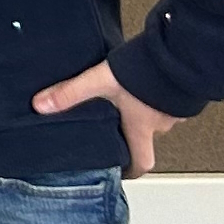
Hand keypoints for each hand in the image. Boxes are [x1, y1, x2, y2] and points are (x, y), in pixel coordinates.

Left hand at [32, 59, 183, 173]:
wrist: (178, 52)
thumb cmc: (146, 70)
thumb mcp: (100, 82)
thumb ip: (70, 93)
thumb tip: (42, 106)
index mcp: (142, 127)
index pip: (142, 162)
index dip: (131, 170)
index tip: (120, 170)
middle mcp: (161, 122)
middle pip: (145, 139)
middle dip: (130, 134)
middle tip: (114, 126)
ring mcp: (175, 108)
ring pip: (156, 119)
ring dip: (142, 114)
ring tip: (125, 101)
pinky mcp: (181, 93)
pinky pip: (167, 102)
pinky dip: (154, 98)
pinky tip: (143, 85)